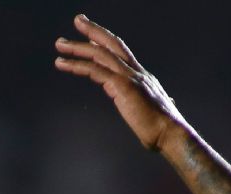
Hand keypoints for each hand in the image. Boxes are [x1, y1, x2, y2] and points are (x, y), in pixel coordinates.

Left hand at [54, 15, 186, 150]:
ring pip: (99, 54)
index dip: (105, 42)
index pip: (121, 53)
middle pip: (112, 43)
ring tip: (60, 45)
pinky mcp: (122, 86)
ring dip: (77, 48)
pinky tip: (63, 64)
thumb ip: (157, 103)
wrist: (170, 135)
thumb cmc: (162, 130)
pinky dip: (77, 65)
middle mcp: (136, 72)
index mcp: (142, 77)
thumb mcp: (157, 111)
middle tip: (77, 20)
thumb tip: (169, 102)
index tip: (91, 35)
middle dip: (93, 30)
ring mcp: (129, 77)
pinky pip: (95, 70)